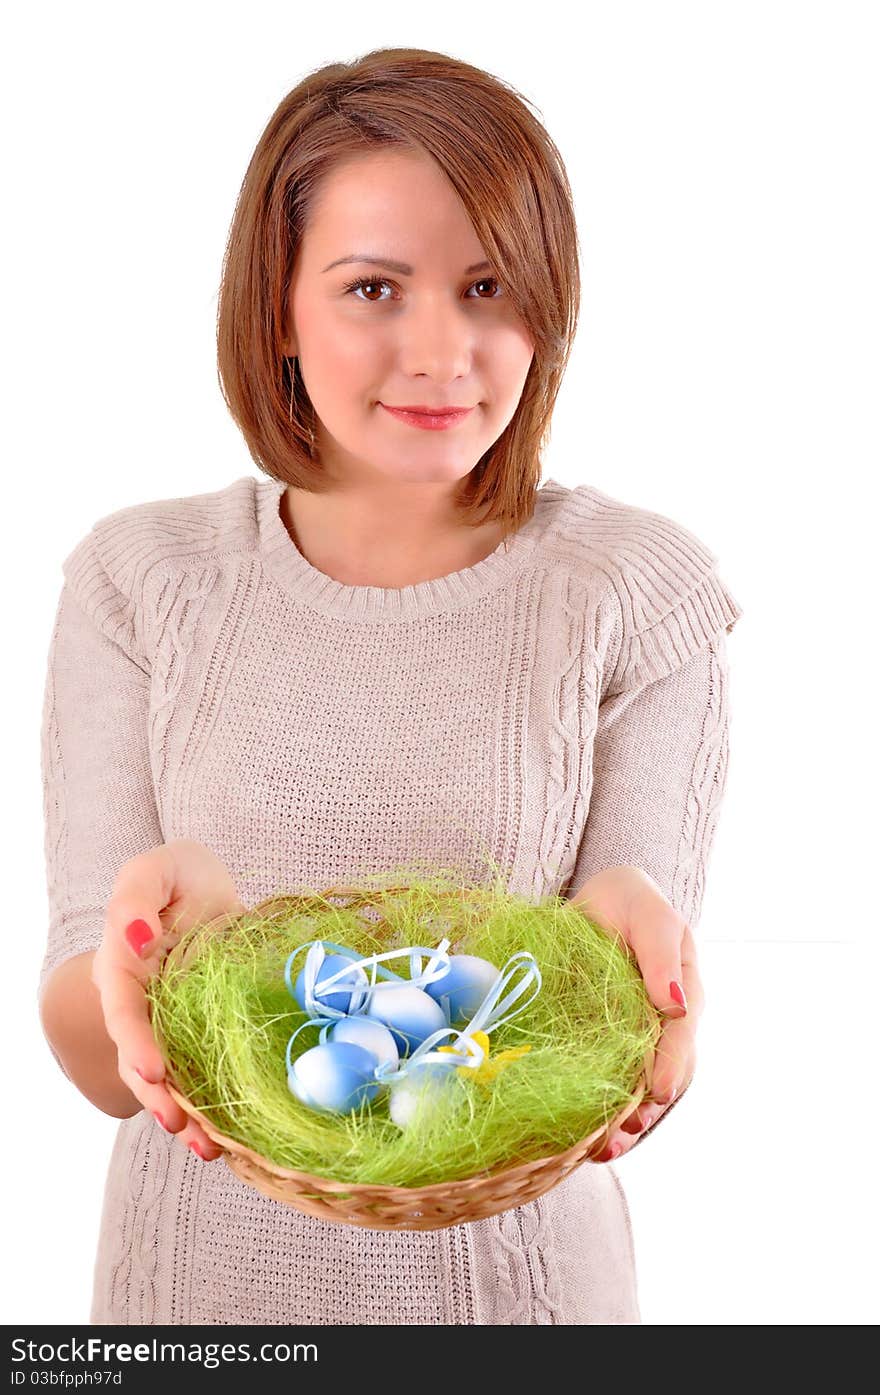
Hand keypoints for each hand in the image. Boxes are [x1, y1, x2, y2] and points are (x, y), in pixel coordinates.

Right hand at [92, 838, 247, 1161]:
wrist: (203, 884)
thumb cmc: (175, 874)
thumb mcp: (155, 869)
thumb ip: (137, 898)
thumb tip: (134, 937)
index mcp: (122, 968)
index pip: (124, 1012)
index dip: (136, 1043)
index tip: (154, 1070)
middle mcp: (141, 1004)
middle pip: (140, 1060)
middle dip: (158, 1096)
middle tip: (179, 1125)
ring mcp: (170, 1023)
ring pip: (170, 1078)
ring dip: (187, 1115)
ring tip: (209, 1147)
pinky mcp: (202, 1032)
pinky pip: (203, 1071)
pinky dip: (215, 1104)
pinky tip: (234, 1134)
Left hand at [568, 864, 703, 1160]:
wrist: (602, 901)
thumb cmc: (631, 902)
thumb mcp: (649, 917)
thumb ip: (661, 955)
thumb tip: (675, 1006)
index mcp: (683, 996)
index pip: (681, 1040)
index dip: (669, 1067)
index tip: (657, 1091)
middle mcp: (664, 1027)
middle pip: (662, 1078)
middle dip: (643, 1111)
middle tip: (618, 1136)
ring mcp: (636, 1040)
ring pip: (636, 1091)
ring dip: (620, 1123)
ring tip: (600, 1151)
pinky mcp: (604, 1046)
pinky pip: (606, 1084)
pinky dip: (596, 1112)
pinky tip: (582, 1138)